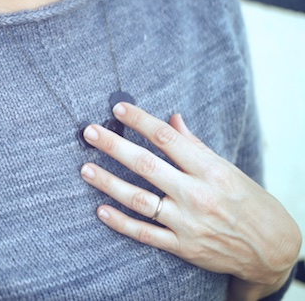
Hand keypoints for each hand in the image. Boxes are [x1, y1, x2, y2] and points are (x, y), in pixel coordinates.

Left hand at [79, 103, 300, 299]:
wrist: (272, 250)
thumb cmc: (249, 202)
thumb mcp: (228, 168)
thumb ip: (195, 145)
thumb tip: (171, 118)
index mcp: (210, 170)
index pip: (167, 138)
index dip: (140, 121)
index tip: (118, 108)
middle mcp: (197, 194)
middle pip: (146, 165)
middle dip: (114, 146)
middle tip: (89, 132)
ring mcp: (187, 222)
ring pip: (139, 199)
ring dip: (108, 183)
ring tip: (85, 169)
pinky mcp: (182, 246)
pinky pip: (145, 233)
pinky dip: (120, 222)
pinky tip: (100, 209)